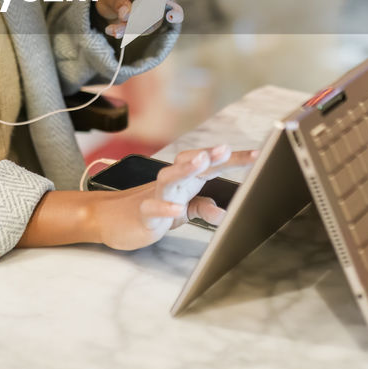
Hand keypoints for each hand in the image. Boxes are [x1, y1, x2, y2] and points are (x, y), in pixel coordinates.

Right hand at [93, 144, 258, 250]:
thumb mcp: (183, 211)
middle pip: (190, 163)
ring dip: (185, 169)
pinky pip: (152, 208)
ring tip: (202, 163)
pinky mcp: (143, 213)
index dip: (233, 160)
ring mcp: (155, 195)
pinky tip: (176, 211)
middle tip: (225, 149)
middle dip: (208, 155)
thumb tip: (223, 213)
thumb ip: (203, 208)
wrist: (111, 219)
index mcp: (185, 180)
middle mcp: (172, 183)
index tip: (256, 155)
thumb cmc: (151, 209)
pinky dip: (163, 208)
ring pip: (169, 178)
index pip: (211, 165)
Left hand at [95, 0, 187, 39]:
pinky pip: (142, 29)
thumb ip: (119, 2)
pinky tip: (113, 30)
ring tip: (114, 28)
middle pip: (162, 0)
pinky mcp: (151, 23)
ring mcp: (156, 8)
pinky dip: (126, 31)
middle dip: (152, 10)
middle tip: (141, 16)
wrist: (112, 6)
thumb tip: (126, 14)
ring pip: (153, 19)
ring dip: (132, 26)